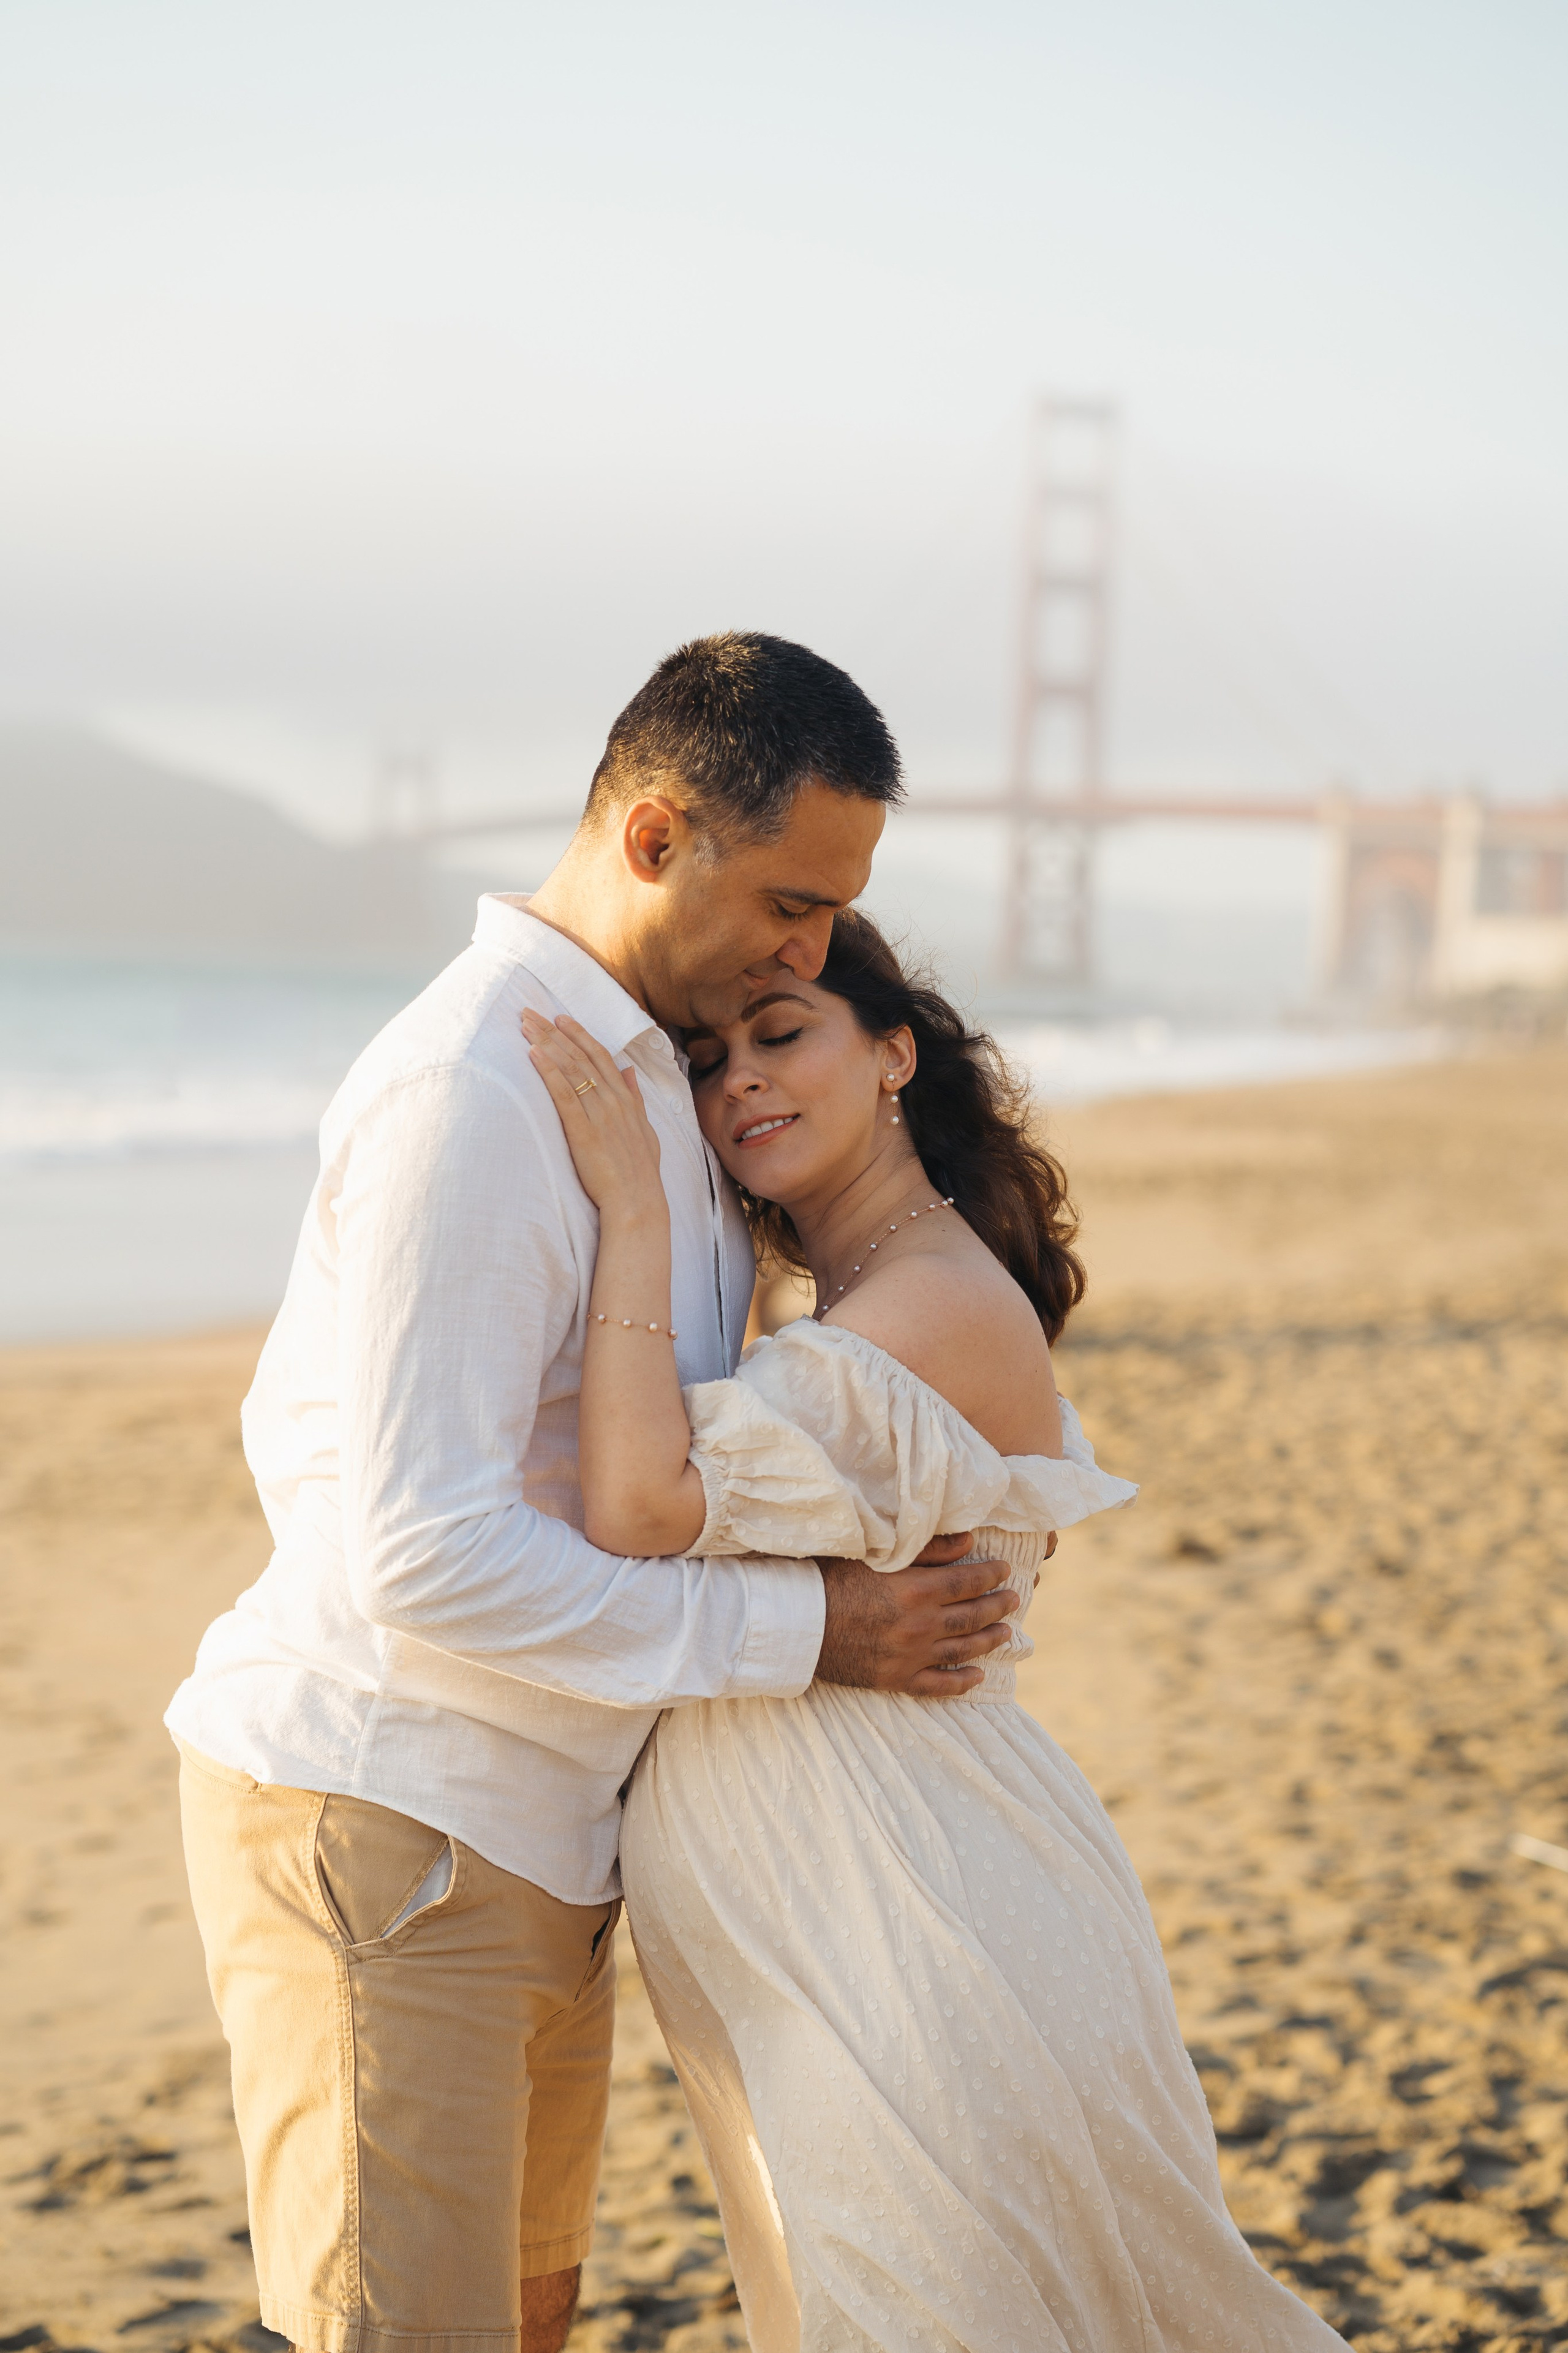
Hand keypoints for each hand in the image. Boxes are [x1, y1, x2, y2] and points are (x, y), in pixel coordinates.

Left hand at [522, 1011, 663, 1219]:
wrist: (637, 1201)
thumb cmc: (639, 1171)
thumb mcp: (645, 1130)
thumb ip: (635, 1099)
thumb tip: (629, 1072)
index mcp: (626, 1099)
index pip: (601, 1056)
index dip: (579, 1034)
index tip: (560, 1017)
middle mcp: (613, 1100)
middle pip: (580, 1056)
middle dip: (553, 1031)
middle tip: (530, 1012)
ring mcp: (598, 1114)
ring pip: (570, 1069)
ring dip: (546, 1044)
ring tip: (525, 1025)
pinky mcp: (582, 1130)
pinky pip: (563, 1094)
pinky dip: (548, 1071)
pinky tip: (533, 1054)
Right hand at [815, 1531, 1021, 1696]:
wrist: (797, 1624)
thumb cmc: (831, 1579)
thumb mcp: (878, 1554)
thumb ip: (927, 1549)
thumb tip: (969, 1541)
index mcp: (916, 1590)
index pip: (967, 1582)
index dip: (990, 1575)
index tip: (1005, 1570)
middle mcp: (920, 1625)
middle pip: (971, 1616)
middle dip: (996, 1606)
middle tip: (1015, 1599)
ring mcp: (909, 1655)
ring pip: (961, 1649)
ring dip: (988, 1640)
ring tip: (1006, 1633)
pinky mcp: (895, 1678)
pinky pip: (936, 1685)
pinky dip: (960, 1682)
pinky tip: (977, 1677)